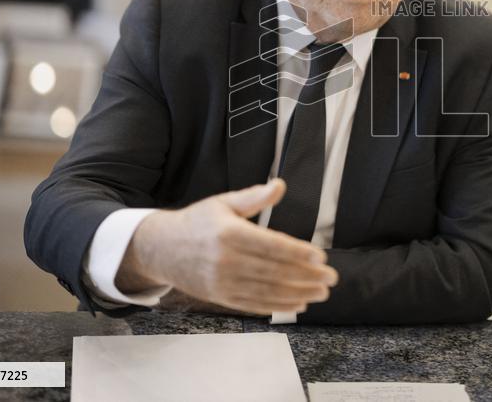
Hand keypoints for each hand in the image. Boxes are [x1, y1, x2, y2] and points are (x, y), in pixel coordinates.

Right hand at [116, 178, 337, 315]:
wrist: (161, 249)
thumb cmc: (197, 222)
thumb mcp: (223, 202)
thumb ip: (254, 197)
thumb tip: (280, 185)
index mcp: (229, 233)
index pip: (272, 246)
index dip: (298, 253)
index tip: (321, 257)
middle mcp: (226, 260)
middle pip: (274, 271)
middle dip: (306, 277)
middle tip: (331, 278)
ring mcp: (222, 282)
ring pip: (267, 291)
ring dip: (298, 294)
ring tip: (321, 293)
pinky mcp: (220, 297)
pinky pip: (254, 305)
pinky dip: (278, 306)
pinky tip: (298, 303)